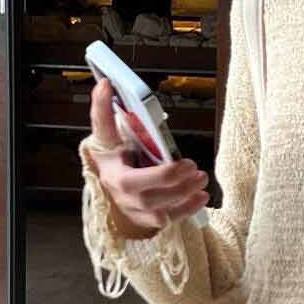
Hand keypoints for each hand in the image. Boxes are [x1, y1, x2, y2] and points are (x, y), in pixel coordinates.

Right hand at [83, 81, 208, 237]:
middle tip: (190, 165)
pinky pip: (166, 218)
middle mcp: (115, 186)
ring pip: (153, 206)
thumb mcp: (114, 139)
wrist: (118, 193)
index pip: (102, 130)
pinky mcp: (145, 220)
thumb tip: (106, 84)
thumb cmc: (120, 161)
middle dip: (165, 176)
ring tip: (200, 177)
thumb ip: (110, 114)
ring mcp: (129, 207)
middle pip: (134, 186)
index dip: (102, 110)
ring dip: (181, 192)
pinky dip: (186, 208)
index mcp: (107, 157)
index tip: (108, 84)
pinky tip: (201, 196)